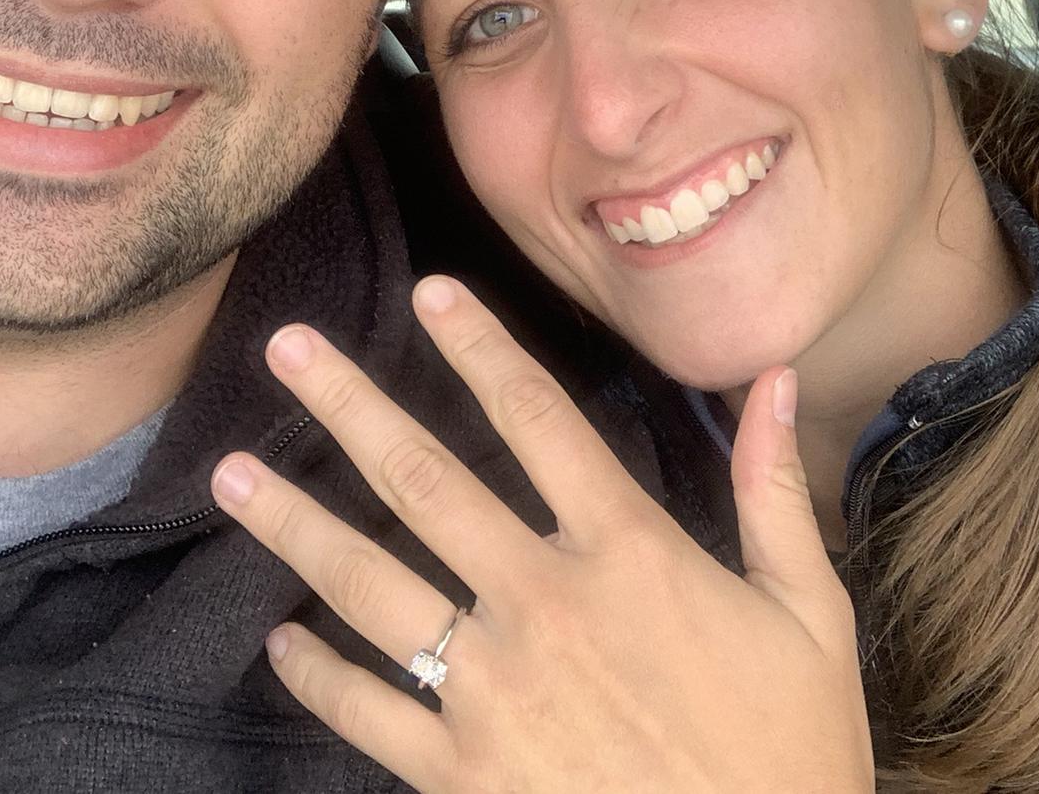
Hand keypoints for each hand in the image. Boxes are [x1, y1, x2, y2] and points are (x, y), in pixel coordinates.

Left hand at [209, 274, 873, 792]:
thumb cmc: (792, 751)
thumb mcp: (809, 613)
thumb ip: (774, 492)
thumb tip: (777, 379)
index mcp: (631, 553)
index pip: (540, 417)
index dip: (480, 346)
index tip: (429, 293)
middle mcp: (546, 603)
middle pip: (426, 480)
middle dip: (347, 406)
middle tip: (285, 349)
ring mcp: (495, 689)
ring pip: (370, 585)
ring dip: (292, 524)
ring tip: (230, 475)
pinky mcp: (463, 773)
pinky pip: (369, 710)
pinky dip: (316, 674)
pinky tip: (277, 642)